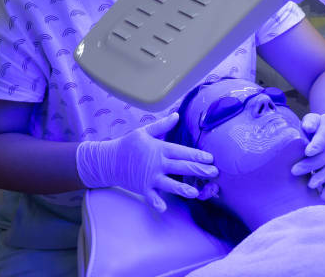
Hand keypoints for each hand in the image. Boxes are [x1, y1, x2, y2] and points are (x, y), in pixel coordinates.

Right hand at [76, 112, 218, 211]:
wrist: (109, 160)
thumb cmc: (128, 144)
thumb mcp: (145, 131)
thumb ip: (163, 125)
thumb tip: (177, 115)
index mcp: (160, 149)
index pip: (182, 152)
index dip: (198, 155)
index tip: (211, 158)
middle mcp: (157, 163)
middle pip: (182, 167)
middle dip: (199, 170)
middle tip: (214, 173)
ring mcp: (150, 177)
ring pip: (170, 184)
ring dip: (184, 189)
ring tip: (196, 193)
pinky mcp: (143, 188)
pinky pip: (152, 197)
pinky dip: (157, 202)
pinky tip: (165, 208)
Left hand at [291, 112, 324, 200]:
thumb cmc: (319, 128)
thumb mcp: (315, 120)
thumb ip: (311, 122)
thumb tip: (307, 127)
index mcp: (323, 138)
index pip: (320, 142)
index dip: (315, 146)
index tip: (308, 151)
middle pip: (319, 160)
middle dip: (308, 166)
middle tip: (294, 170)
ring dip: (319, 179)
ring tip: (310, 184)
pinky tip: (323, 198)